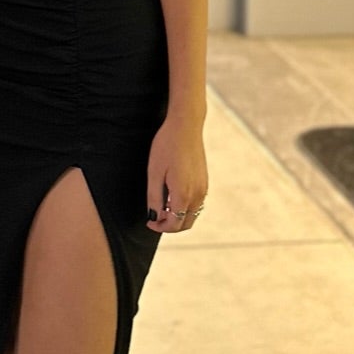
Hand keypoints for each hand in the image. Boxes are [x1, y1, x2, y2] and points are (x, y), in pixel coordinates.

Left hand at [145, 113, 208, 233]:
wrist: (186, 126)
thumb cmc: (166, 146)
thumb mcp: (154, 172)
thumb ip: (154, 198)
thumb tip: (154, 217)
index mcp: (183, 194)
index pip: (174, 224)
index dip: (160, 227)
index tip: (149, 222)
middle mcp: (197, 195)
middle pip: (185, 224)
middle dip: (170, 225)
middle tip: (154, 218)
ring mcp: (203, 188)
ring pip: (192, 215)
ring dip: (178, 217)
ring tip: (162, 208)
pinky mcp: (205, 182)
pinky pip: (197, 204)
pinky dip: (186, 208)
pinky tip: (173, 198)